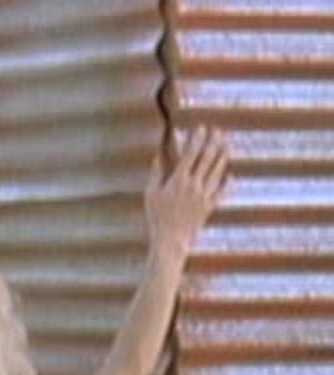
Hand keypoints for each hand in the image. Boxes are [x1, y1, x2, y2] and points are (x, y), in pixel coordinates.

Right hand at [145, 126, 231, 262]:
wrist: (170, 239)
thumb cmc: (156, 217)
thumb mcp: (150, 194)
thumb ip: (155, 174)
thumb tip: (157, 157)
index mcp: (178, 179)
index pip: (191, 153)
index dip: (197, 138)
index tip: (201, 127)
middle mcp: (194, 184)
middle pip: (208, 158)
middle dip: (214, 142)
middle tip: (219, 131)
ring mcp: (204, 195)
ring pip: (217, 171)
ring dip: (223, 157)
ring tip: (228, 145)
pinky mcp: (209, 206)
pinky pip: (222, 192)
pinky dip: (228, 183)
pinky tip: (232, 176)